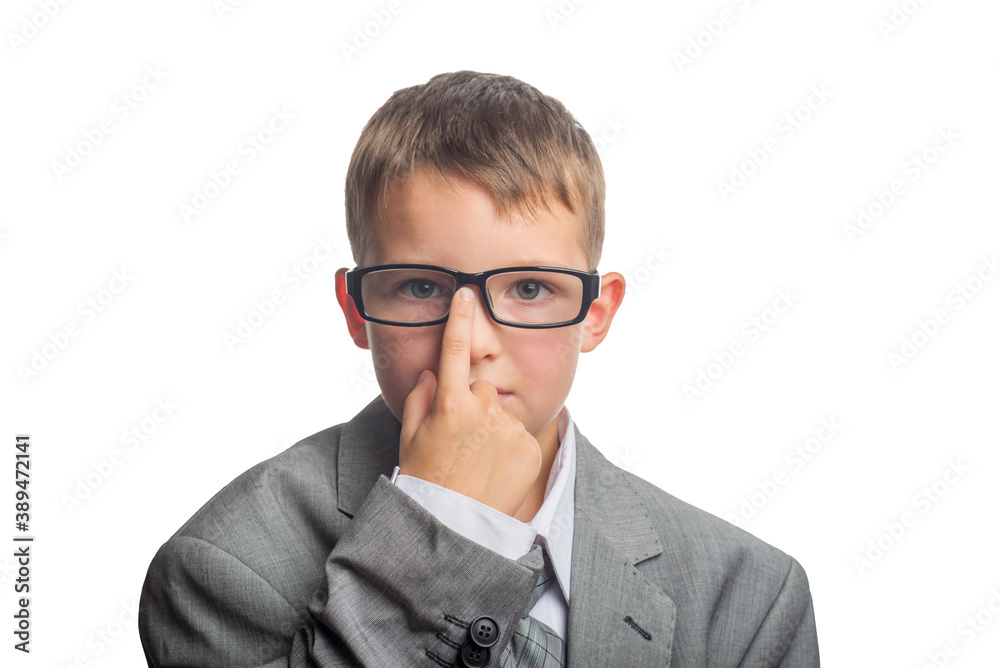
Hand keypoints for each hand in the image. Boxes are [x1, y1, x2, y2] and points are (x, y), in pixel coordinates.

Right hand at [398, 287, 541, 516]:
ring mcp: (508, 427)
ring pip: (499, 413)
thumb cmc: (425, 480)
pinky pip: (517, 436)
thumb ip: (421, 397)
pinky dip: (508, 448)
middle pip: (481, 389)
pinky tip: (493, 470)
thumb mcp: (410, 436)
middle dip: (472, 406)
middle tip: (458, 441)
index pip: (455, 350)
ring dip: (491, 428)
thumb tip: (434, 373)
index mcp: (450, 402)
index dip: (460, 319)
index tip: (466, 293)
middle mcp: (482, 409)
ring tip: (476, 461)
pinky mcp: (528, 446)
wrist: (453, 527)